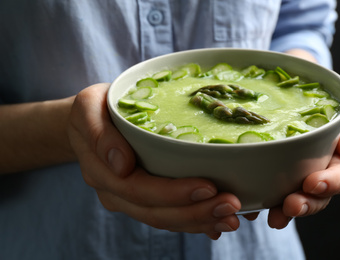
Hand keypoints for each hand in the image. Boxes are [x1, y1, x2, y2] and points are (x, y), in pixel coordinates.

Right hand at [67, 83, 241, 239]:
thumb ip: (99, 134)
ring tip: (233, 219)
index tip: (208, 187)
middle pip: (157, 212)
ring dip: (200, 221)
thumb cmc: (94, 110)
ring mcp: (130, 200)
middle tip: (232, 207)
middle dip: (196, 213)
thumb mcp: (89, 108)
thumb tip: (122, 165)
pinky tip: (218, 223)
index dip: (174, 193)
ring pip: (166, 220)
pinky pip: (169, 216)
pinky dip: (195, 222)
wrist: (88, 124)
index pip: (139, 189)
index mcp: (102, 171)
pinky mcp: (143, 199)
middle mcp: (116, 192)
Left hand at [266, 108, 339, 227]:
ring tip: (274, 218)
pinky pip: (264, 198)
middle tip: (291, 206)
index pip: (339, 177)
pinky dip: (258, 206)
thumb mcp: (334, 108)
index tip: (312, 183)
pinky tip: (250, 210)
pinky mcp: (267, 181)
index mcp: (332, 159)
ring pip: (292, 203)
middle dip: (306, 205)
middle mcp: (313, 173)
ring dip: (284, 213)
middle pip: (316, 197)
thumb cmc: (310, 103)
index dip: (329, 184)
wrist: (278, 99)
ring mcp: (290, 180)